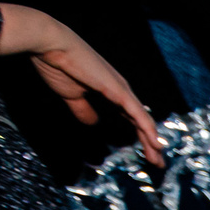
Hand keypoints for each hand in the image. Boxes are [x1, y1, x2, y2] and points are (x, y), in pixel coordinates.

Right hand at [2, 7, 165, 165]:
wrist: (51, 46)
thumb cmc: (58, 66)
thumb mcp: (72, 96)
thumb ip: (84, 110)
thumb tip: (93, 123)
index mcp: (111, 92)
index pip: (131, 119)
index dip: (139, 137)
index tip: (145, 154)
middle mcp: (121, 91)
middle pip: (141, 122)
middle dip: (150, 144)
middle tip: (157, 163)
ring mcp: (122, 90)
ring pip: (142, 121)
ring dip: (152, 142)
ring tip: (158, 161)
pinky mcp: (118, 90)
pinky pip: (137, 114)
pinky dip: (147, 129)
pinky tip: (156, 144)